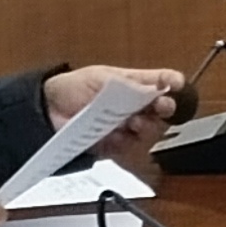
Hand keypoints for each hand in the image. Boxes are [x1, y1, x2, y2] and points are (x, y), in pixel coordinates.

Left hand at [44, 63, 177, 143]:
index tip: (178, 83)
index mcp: (131, 84)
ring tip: (134, 122)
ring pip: (148, 130)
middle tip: (163, 107)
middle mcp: (132, 106)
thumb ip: (127, 84)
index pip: (159, 81)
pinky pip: (128, 148)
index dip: (171, 81)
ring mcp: (124, 126)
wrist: (48, 111)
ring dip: (145, 126)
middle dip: (164, 107)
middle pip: (160, 109)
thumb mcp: (101, 78)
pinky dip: (125, 142)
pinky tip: (117, 136)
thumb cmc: (73, 87)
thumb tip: (151, 86)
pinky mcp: (114, 145)